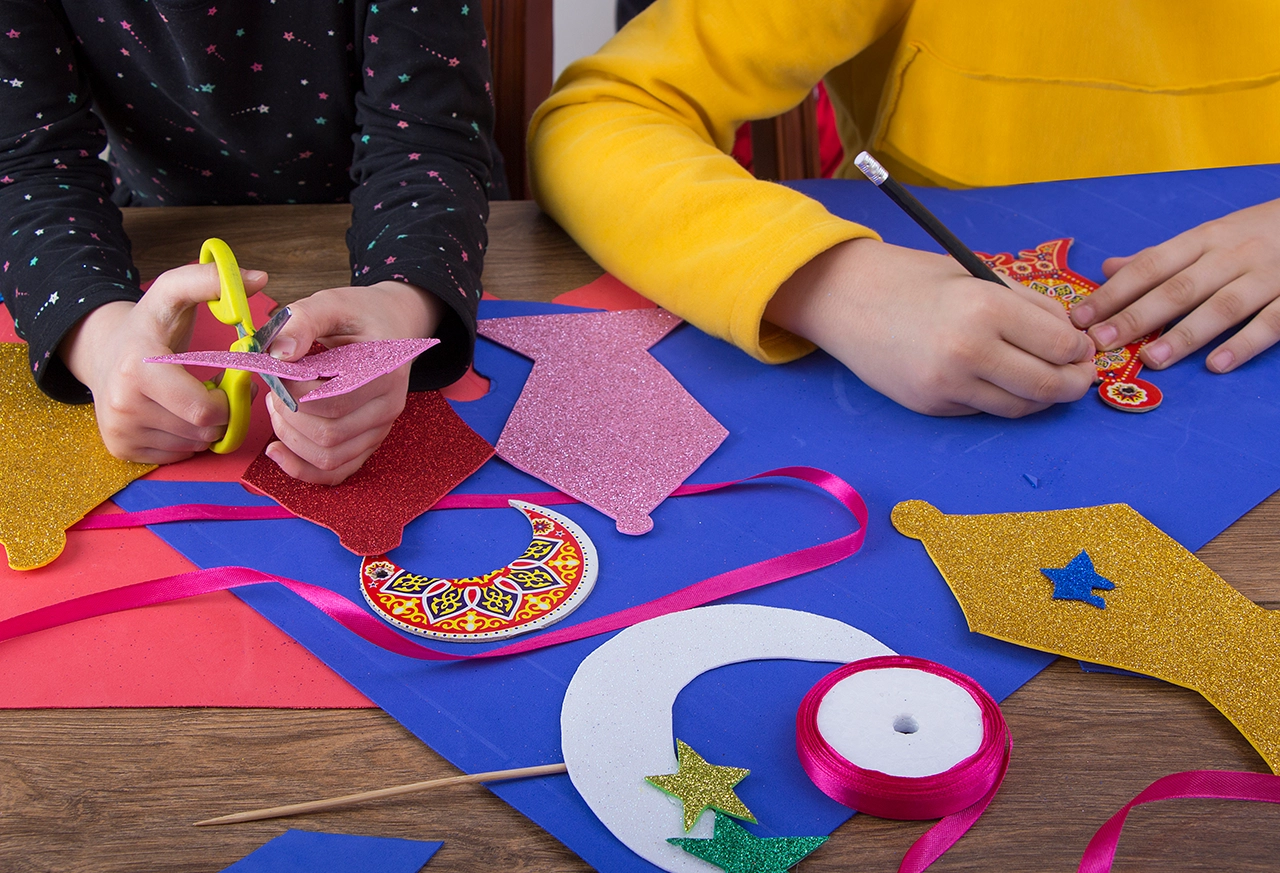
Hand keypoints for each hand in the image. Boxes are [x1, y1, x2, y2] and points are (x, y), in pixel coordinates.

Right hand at [60, 263, 269, 463]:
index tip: (226, 379)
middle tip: (215, 389)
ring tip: (193, 397)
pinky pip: (176, 455)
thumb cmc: (149, 326)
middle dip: (221, 413)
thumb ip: (212, 281)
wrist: (102, 351)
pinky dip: (187, 439)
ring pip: (192, 446)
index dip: (228, 399)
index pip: (205, 411)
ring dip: (204, 426)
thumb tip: (259, 278)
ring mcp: (119, 431)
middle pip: (202, 431)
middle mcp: (122, 405)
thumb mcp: (174, 293)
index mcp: (137, 370)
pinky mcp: (119, 448)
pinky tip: (176, 413)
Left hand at [262, 281, 444, 484]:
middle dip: (287, 414)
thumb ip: (302, 321)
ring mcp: (380, 429)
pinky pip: (336, 472)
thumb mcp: (331, 302)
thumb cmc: (360, 314)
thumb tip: (277, 355)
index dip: (292, 391)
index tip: (276, 369)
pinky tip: (277, 449)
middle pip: (328, 433)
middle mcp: (388, 406)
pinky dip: (301, 469)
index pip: (331, 401)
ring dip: (290, 438)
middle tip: (273, 388)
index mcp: (384, 371)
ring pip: (328, 457)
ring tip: (278, 407)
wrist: (392, 324)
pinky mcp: (368, 442)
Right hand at [764, 238, 1095, 416]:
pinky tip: (1001, 380)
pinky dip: (1001, 398)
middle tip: (1080, 375)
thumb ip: (1029, 305)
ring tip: (1048, 381)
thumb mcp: (978, 276)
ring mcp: (947, 384)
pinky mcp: (931, 405)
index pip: (1059, 344)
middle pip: (1047, 385)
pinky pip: (983, 409)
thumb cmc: (916, 280)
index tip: (1082, 346)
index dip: (1080, 349)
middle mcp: (969, 351)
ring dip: (1043, 398)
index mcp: (986, 308)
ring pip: (1019, 406)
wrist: (847, 299)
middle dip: (1074, 383)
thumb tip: (1072, 335)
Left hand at [1070, 198, 1279, 372]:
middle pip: (1178, 288)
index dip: (1113, 292)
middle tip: (1102, 342)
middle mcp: (1231, 255)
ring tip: (1152, 358)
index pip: (1150, 266)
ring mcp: (1266, 276)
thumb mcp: (1207, 236)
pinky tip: (1217, 364)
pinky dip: (1245, 343)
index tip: (1080, 317)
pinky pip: (1271, 321)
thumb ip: (1159, 258)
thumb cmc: (1255, 233)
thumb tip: (1108, 269)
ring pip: (1222, 306)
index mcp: (1203, 240)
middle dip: (1137, 316)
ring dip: (1184, 334)